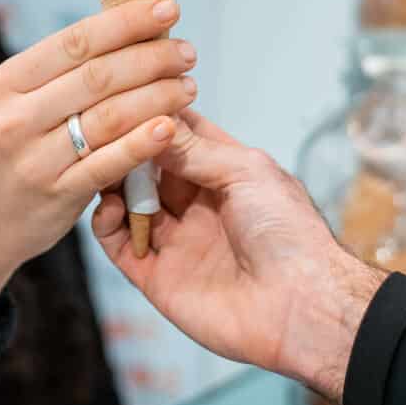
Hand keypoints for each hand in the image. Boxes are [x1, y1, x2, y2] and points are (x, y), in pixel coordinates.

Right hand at [0, 0, 198, 328]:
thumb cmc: (7, 151)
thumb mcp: (14, 104)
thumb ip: (60, 75)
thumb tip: (128, 31)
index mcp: (6, 81)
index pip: (76, 40)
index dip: (126, 22)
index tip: (166, 8)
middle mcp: (16, 116)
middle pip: (97, 76)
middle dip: (152, 58)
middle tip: (187, 53)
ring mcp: (34, 158)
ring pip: (108, 117)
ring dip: (157, 97)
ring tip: (188, 87)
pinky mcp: (55, 195)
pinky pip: (108, 163)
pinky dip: (143, 143)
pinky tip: (171, 127)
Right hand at [93, 109, 385, 404]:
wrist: (302, 307)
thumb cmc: (289, 232)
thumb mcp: (245, 171)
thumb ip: (192, 148)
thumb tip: (152, 118)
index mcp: (222, 172)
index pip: (177, 135)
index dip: (153, 116)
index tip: (125, 97)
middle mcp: (195, 202)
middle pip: (146, 166)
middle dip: (126, 147)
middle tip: (105, 132)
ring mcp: (175, 239)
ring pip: (127, 201)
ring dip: (111, 181)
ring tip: (103, 164)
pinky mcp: (157, 276)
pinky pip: (119, 244)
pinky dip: (104, 223)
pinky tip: (109, 206)